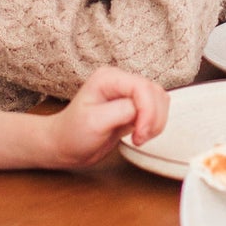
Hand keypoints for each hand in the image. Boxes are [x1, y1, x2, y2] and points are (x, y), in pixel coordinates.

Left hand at [46, 67, 168, 167]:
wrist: (65, 147)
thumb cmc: (72, 133)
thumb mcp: (94, 122)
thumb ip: (122, 111)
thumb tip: (142, 109)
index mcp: (108, 78)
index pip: (141, 87)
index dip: (148, 111)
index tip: (140, 133)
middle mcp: (120, 82)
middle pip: (154, 92)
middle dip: (154, 118)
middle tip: (140, 137)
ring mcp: (128, 94)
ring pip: (160, 100)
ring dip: (157, 121)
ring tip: (140, 137)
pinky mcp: (134, 108)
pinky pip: (157, 110)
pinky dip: (155, 124)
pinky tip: (141, 134)